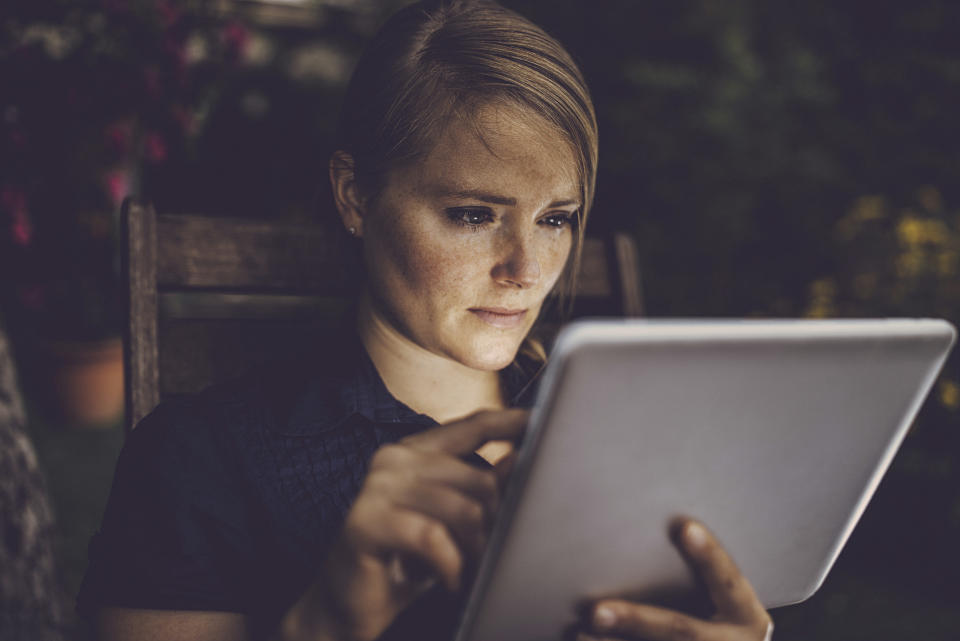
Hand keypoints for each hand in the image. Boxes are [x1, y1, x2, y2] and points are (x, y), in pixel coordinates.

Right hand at [281, 409, 525, 640]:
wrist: (347, 605)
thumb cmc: (406, 562)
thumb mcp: (451, 524)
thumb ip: (481, 490)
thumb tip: (523, 461)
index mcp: (416, 451)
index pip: (473, 426)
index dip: (512, 422)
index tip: (545, 422)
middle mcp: (395, 459)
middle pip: (478, 478)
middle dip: (496, 523)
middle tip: (492, 555)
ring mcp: (377, 487)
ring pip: (462, 509)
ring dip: (476, 549)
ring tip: (473, 572)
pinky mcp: (365, 521)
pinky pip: (433, 537)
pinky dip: (451, 566)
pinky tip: (452, 582)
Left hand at [579, 519, 772, 640]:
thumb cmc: (724, 618)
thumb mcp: (729, 601)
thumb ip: (703, 573)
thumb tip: (666, 526)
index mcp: (746, 616)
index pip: (728, 581)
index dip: (709, 556)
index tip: (686, 528)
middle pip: (680, 630)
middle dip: (637, 620)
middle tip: (596, 611)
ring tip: (578, 633)